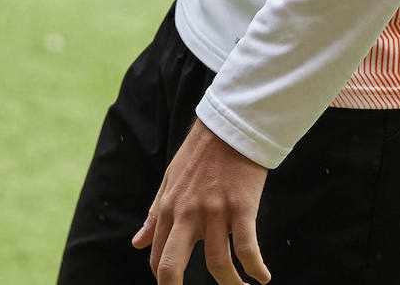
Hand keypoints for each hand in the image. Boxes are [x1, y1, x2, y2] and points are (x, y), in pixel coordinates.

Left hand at [133, 120, 269, 284]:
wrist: (227, 130)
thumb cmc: (197, 158)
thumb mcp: (168, 183)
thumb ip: (154, 216)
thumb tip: (137, 244)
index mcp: (168, 209)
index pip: (158, 257)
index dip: (166, 282)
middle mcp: (187, 213)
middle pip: (172, 265)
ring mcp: (214, 211)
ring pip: (217, 265)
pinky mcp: (240, 207)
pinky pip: (247, 249)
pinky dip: (256, 269)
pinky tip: (262, 277)